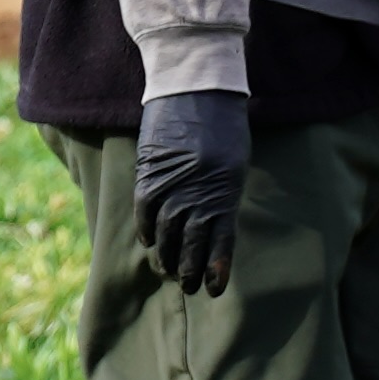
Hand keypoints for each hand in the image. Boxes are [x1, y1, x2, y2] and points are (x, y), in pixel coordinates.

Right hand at [132, 90, 250, 295]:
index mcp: (224, 195)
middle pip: (189, 245)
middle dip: (189, 270)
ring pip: (164, 235)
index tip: (213, 289)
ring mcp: (170, 187)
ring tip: (170, 271)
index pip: (219, 243)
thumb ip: (221, 197)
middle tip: (188, 284)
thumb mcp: (234, 166)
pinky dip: (147, 230)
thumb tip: (211, 227)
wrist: (198, 91)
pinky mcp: (149, 175)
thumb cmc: (224, 127)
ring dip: (167, 256)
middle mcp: (196, 196)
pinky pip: (145, 212)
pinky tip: (150, 243)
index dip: (215, 268)